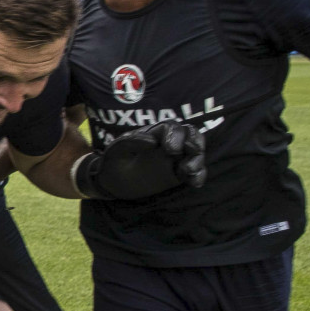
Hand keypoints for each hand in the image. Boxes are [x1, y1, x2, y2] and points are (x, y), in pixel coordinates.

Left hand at [75, 120, 205, 199]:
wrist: (110, 183)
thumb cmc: (112, 162)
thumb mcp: (116, 151)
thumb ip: (131, 142)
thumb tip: (153, 141)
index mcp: (153, 133)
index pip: (171, 127)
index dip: (175, 135)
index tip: (170, 149)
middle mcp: (167, 142)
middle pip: (190, 134)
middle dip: (194, 141)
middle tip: (192, 152)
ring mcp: (175, 158)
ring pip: (195, 152)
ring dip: (198, 159)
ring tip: (188, 171)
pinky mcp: (178, 174)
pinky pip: (195, 172)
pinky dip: (199, 176)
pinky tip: (195, 183)